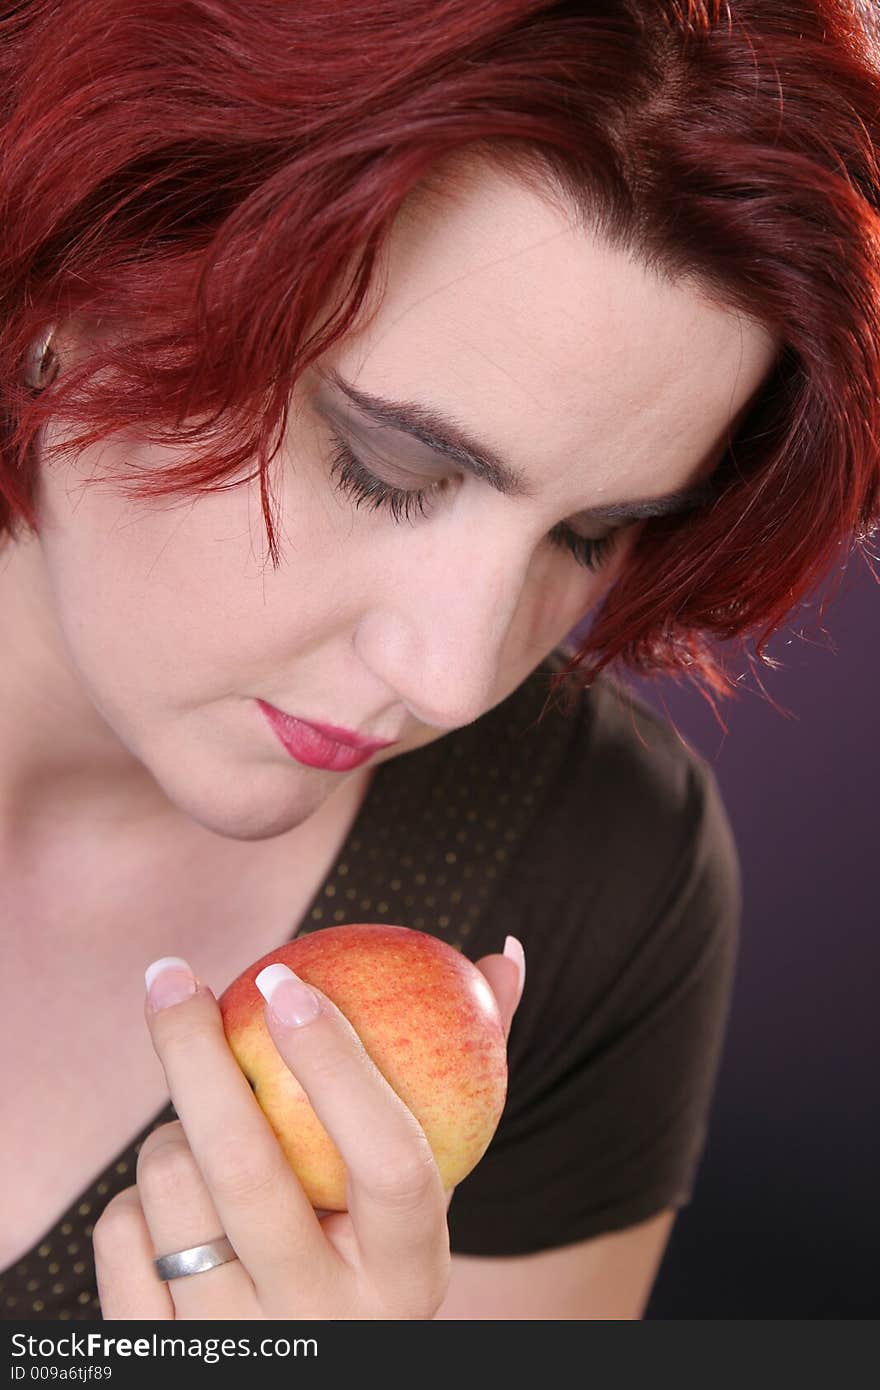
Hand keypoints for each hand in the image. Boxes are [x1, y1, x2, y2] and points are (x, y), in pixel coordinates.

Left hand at [92, 938, 525, 1319]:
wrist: (307, 1364)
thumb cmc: (372, 1240)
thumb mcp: (425, 1183)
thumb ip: (468, 1070)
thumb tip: (502, 955)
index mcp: (410, 1279)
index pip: (390, 1162)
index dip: (339, 1063)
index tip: (286, 978)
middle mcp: (326, 1328)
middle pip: (244, 1167)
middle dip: (193, 1050)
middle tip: (173, 976)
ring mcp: (236, 1353)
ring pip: (170, 1189)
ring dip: (171, 1130)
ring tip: (205, 1137)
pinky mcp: (155, 1358)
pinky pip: (119, 1233)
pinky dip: (136, 1194)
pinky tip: (172, 1202)